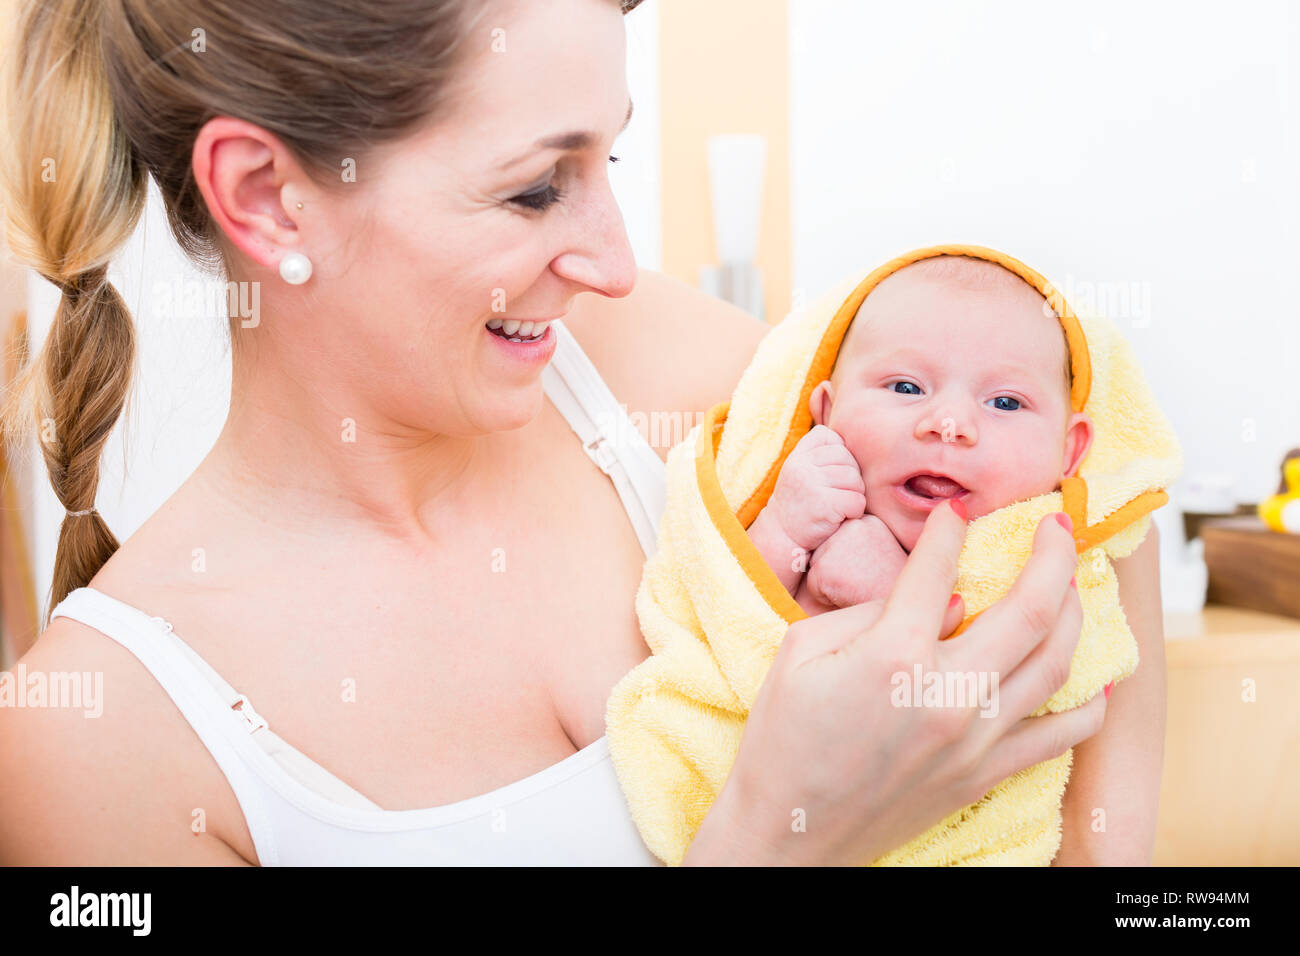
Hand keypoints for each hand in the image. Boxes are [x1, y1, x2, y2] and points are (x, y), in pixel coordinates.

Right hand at [685, 502, 1102, 865]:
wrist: (789, 835)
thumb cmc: (783, 741)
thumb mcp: (801, 655)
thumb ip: (871, 613)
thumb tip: (945, 599)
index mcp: (893, 657)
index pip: (939, 569)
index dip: (951, 529)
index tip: (957, 512)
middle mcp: (948, 695)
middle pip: (1032, 609)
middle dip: (1052, 555)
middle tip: (1055, 527)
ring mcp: (975, 740)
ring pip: (1057, 664)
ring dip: (1076, 613)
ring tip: (1073, 585)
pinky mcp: (985, 776)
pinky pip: (1060, 735)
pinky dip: (1088, 703)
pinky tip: (1097, 678)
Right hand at [759, 425, 865, 554]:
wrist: (781, 537)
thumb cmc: (800, 502)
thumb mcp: (802, 469)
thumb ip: (818, 450)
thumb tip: (841, 416)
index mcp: (798, 455)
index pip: (832, 438)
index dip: (839, 456)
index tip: (829, 474)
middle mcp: (802, 466)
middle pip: (848, 460)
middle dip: (850, 478)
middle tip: (836, 494)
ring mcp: (811, 485)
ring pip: (855, 481)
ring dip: (854, 496)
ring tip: (838, 505)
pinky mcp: (823, 505)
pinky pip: (857, 502)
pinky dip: (854, 512)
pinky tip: (839, 517)